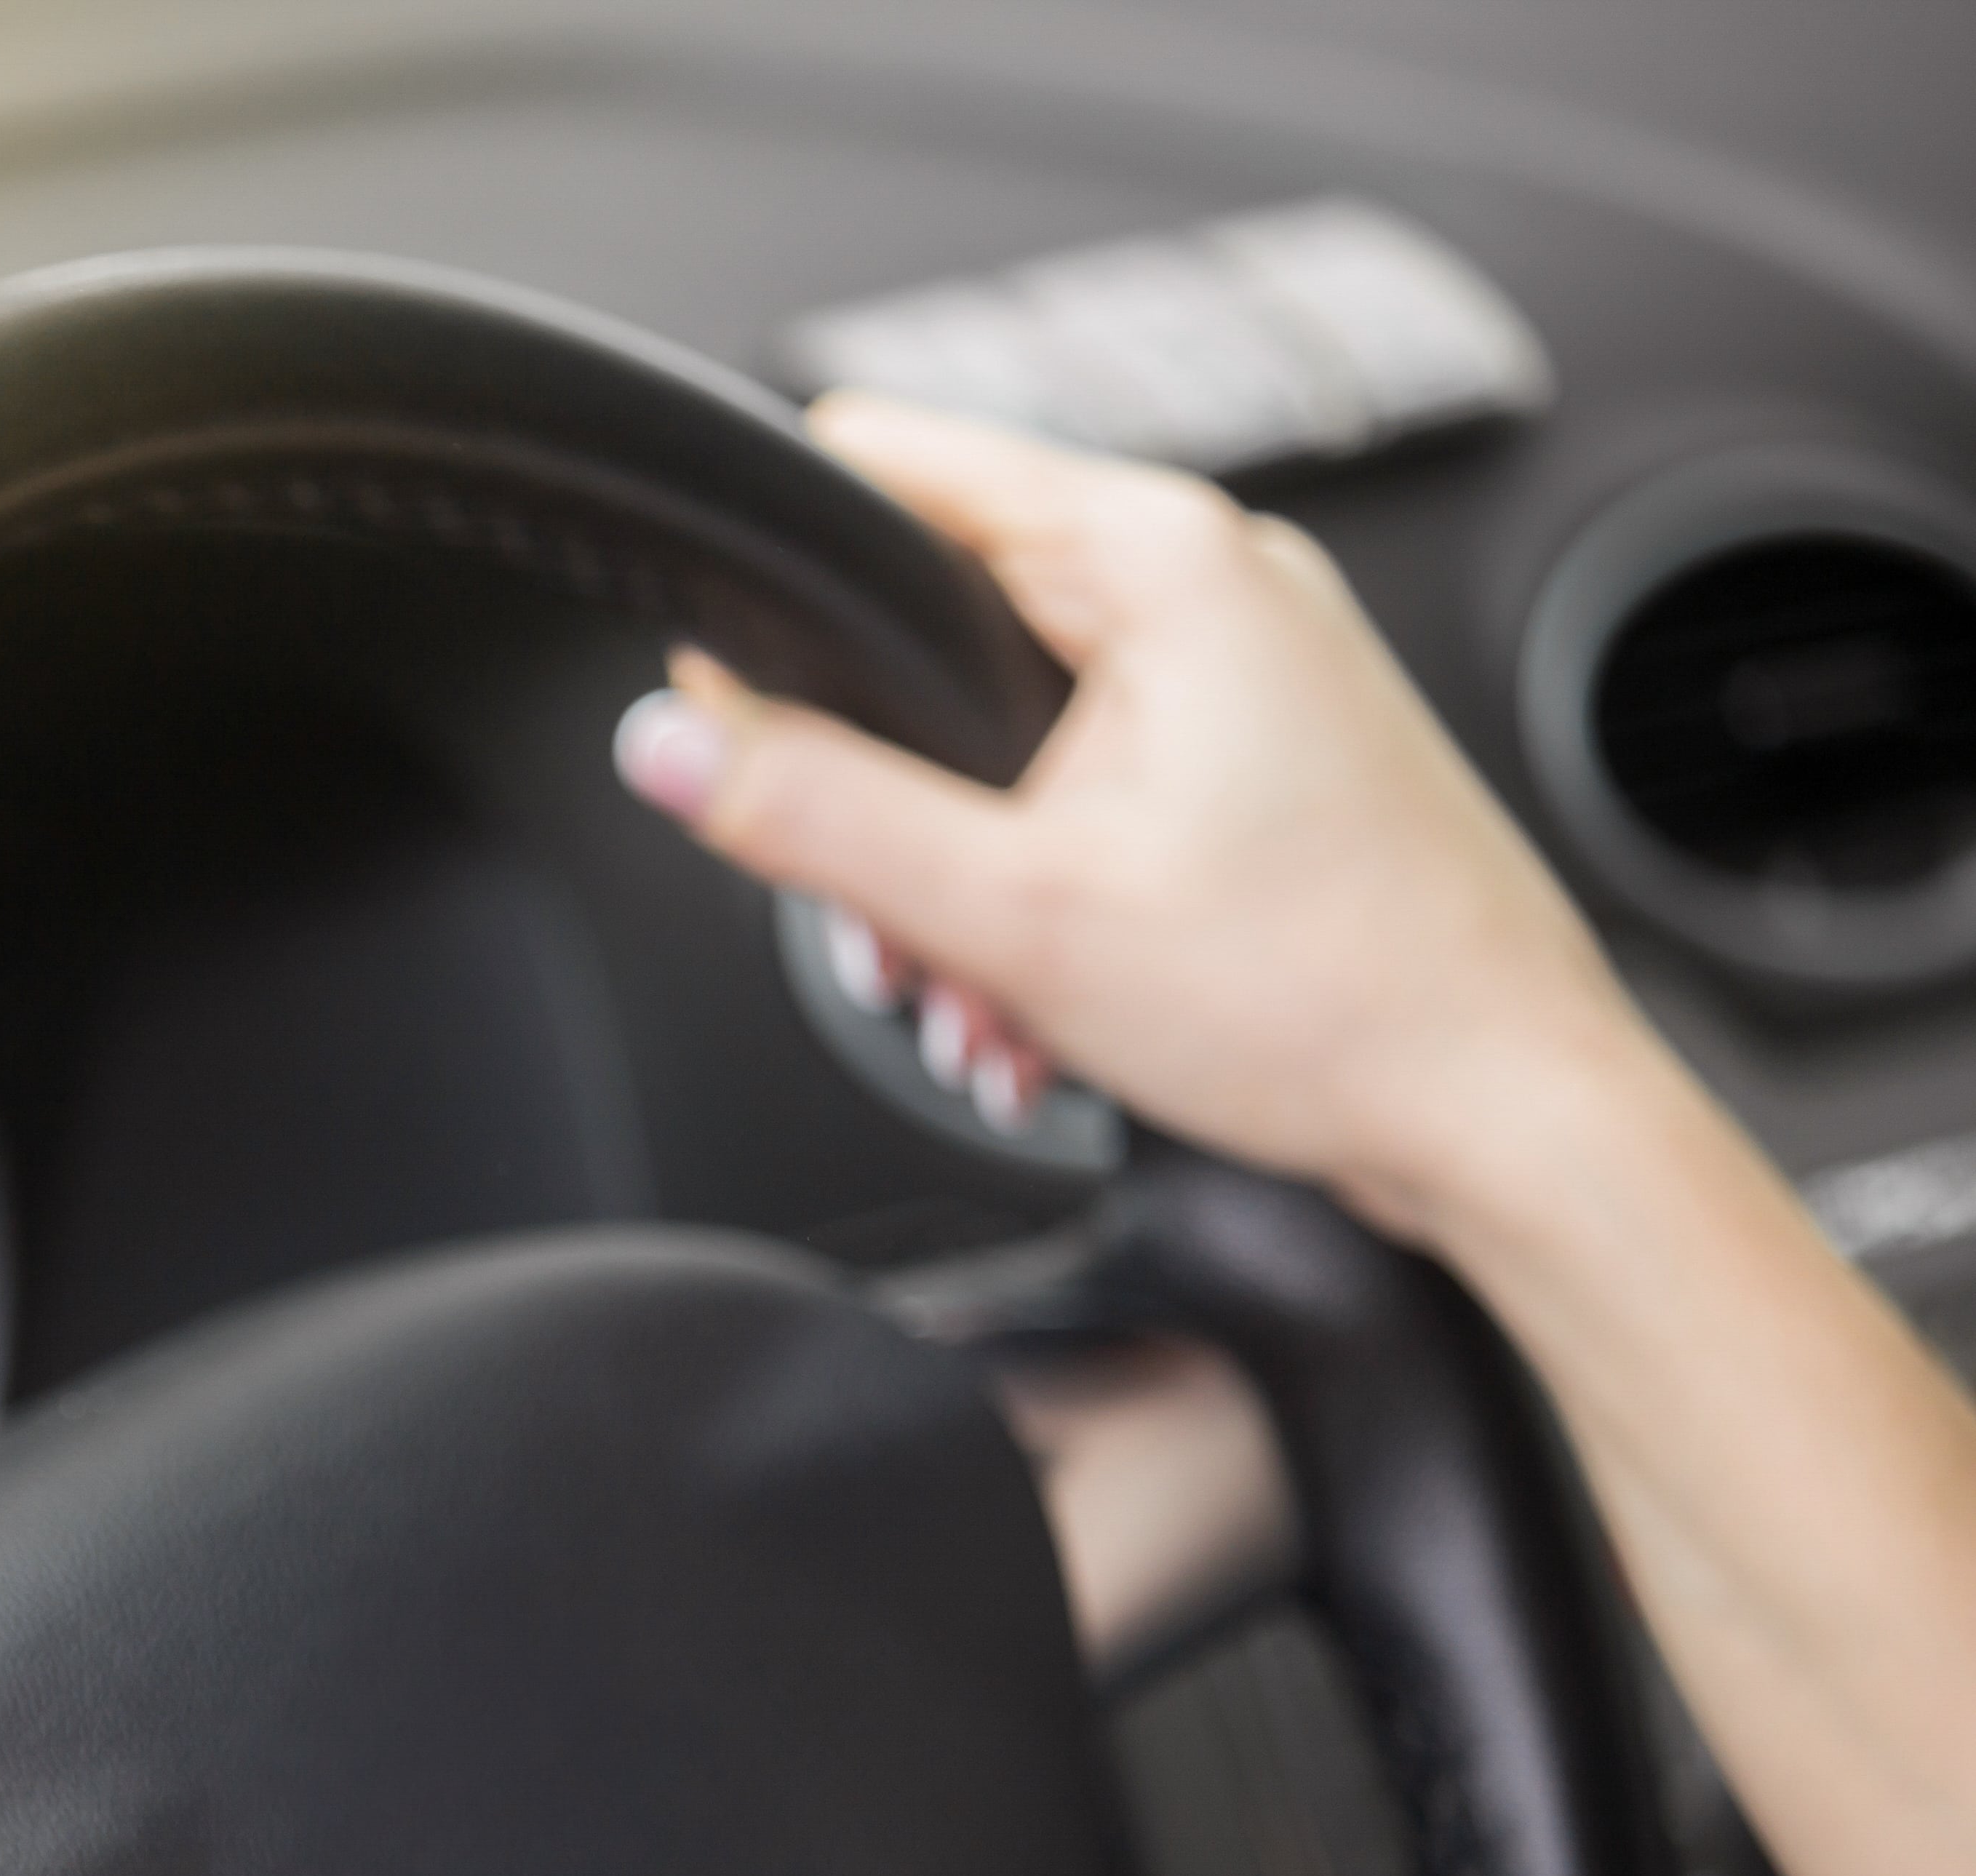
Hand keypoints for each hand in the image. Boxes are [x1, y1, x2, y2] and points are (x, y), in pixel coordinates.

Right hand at [612, 390, 1657, 1243]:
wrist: (1505, 1114)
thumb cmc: (1334, 1002)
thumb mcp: (1016, 911)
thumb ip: (813, 817)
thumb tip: (668, 745)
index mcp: (1159, 556)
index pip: (889, 464)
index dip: (784, 587)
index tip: (741, 710)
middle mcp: (1215, 582)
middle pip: (938, 632)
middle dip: (882, 802)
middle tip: (892, 934)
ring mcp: (1249, 668)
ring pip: (1010, 734)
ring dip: (959, 881)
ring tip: (984, 1004)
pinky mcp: (1264, 756)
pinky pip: (1091, 789)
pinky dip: (1042, 896)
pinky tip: (1043, 1010)